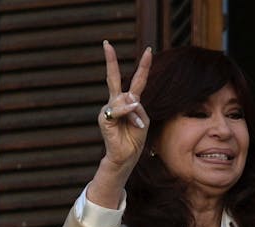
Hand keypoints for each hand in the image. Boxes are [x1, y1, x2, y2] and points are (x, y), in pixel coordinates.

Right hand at [98, 41, 151, 175]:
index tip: (149, 51)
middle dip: (110, 60)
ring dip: (135, 114)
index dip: (144, 66)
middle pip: (113, 77)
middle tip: (106, 43)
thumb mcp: (143, 120)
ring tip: (138, 126)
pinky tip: (135, 123)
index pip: (136, 80)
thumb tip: (129, 99)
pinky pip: (119, 110)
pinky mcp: (105, 118)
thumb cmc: (135, 138)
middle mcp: (116, 102)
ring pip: (125, 100)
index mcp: (129, 101)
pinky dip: (129, 114)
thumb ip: (138, 108)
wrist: (126, 156)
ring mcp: (109, 109)